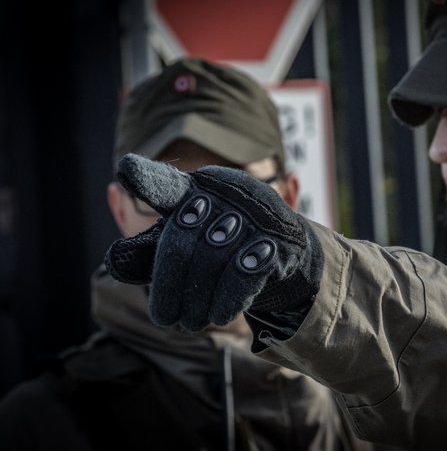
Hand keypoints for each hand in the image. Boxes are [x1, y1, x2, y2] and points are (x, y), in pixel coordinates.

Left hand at [104, 154, 321, 330]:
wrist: (285, 254)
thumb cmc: (224, 245)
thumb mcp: (184, 247)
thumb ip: (149, 252)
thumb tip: (113, 261)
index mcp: (198, 189)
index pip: (169, 187)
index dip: (149, 180)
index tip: (127, 170)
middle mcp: (227, 194)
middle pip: (183, 240)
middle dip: (169, 286)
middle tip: (164, 319)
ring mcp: (256, 215)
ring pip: (213, 259)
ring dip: (197, 300)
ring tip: (189, 323)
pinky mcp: (278, 241)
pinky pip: (245, 274)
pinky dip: (228, 300)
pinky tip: (219, 317)